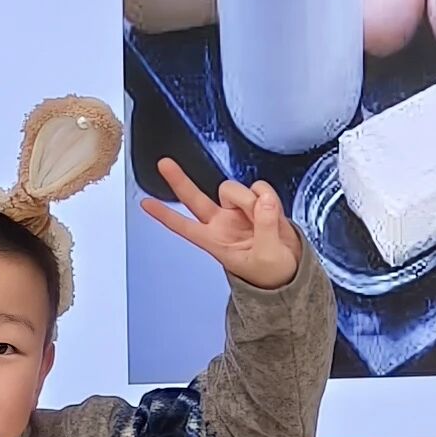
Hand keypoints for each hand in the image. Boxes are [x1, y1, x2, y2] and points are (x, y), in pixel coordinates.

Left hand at [147, 158, 301, 287]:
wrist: (290, 269)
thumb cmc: (271, 272)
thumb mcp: (267, 256)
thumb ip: (266, 227)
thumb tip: (263, 201)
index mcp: (215, 241)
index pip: (184, 227)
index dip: (164, 215)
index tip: (145, 204)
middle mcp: (222, 222)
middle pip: (195, 198)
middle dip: (179, 180)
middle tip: (164, 164)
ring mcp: (238, 211)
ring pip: (233, 189)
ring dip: (250, 200)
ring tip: (265, 222)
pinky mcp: (257, 202)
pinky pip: (259, 188)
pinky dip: (268, 197)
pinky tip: (272, 212)